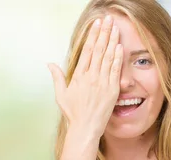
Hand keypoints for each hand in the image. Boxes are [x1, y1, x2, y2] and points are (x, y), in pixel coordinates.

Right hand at [47, 15, 122, 138]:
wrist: (86, 127)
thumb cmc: (73, 113)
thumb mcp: (61, 94)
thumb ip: (58, 77)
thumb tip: (50, 64)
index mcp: (79, 76)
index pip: (87, 50)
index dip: (93, 35)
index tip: (96, 24)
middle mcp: (91, 76)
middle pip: (99, 49)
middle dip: (104, 33)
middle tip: (108, 19)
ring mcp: (102, 82)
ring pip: (108, 57)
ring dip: (112, 41)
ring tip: (116, 28)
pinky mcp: (112, 90)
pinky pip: (115, 70)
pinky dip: (118, 58)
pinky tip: (120, 46)